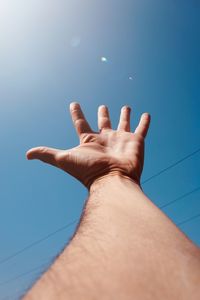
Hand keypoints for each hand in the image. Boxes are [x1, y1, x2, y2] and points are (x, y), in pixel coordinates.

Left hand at [26, 103, 150, 188]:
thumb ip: (47, 154)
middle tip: (102, 106)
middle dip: (103, 113)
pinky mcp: (136, 141)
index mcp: (90, 141)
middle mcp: (105, 139)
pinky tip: (146, 114)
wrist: (114, 181)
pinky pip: (141, 129)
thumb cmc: (89, 171)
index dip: (77, 113)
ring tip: (126, 106)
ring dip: (124, 115)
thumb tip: (26, 154)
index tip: (73, 103)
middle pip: (103, 123)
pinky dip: (144, 122)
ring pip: (123, 123)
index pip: (81, 123)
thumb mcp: (64, 159)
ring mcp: (121, 140)